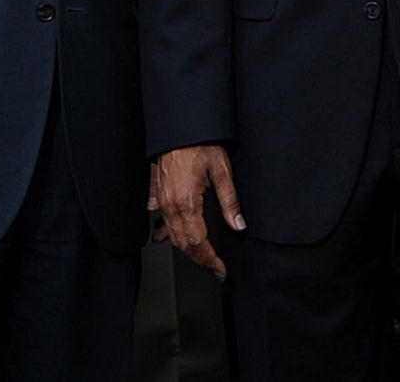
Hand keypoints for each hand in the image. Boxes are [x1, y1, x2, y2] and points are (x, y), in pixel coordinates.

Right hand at [153, 144, 244, 279]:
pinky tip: (175, 239)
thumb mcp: (222, 171)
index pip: (199, 243)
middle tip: (215, 268)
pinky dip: (172, 235)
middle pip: (184, 245)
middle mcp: (171, 205)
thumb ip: (230, 202)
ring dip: (188, 250)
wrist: (180, 129)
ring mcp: (163, 202)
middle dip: (200, 260)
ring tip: (203, 258)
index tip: (221, 270)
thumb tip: (239, 225)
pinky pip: (164, 223)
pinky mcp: (160, 196)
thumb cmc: (200, 145)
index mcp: (187, 202)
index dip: (210, 260)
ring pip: (173, 237)